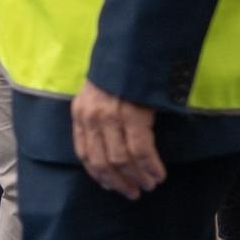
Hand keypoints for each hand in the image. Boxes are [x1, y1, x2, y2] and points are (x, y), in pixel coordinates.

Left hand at [72, 80, 165, 199]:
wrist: (132, 47)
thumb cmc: (118, 72)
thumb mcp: (97, 94)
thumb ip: (98, 119)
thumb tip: (110, 150)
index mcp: (80, 113)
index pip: (84, 153)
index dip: (98, 174)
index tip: (111, 186)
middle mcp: (92, 117)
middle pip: (102, 161)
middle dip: (119, 182)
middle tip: (133, 193)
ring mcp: (112, 117)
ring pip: (121, 159)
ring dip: (137, 176)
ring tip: (149, 184)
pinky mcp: (133, 115)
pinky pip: (141, 150)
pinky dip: (151, 166)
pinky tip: (159, 173)